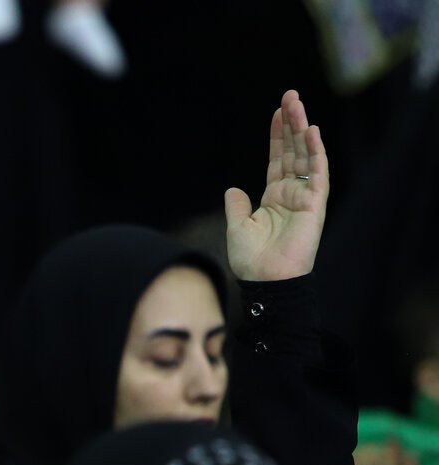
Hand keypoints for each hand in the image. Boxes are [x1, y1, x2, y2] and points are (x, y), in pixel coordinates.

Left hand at [225, 90, 326, 281]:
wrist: (265, 281)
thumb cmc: (252, 261)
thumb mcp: (236, 228)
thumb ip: (236, 207)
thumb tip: (232, 189)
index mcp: (273, 197)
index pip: (277, 159)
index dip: (277, 136)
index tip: (276, 113)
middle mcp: (291, 193)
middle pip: (293, 151)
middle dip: (292, 124)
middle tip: (290, 96)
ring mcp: (305, 197)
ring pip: (306, 155)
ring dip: (302, 129)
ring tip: (297, 104)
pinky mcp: (315, 204)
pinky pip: (318, 173)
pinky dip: (316, 152)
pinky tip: (311, 131)